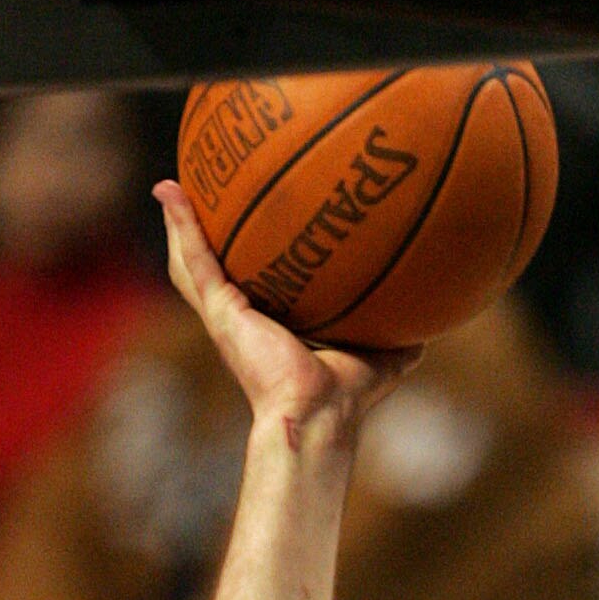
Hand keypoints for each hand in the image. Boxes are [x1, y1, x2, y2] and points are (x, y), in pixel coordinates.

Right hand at [155, 184, 419, 442]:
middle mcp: (244, 319)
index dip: (252, 259)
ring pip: (193, 262)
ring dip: (181, 224)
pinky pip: (195, 259)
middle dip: (207, 236)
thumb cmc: (347, 396)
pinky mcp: (220, 311)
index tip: (252, 227)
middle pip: (218, 271)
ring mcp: (227, 315)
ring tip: (170, 185)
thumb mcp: (382, 357)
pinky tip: (168, 190)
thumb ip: (399, 335)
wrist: (320, 414)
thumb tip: (430, 319)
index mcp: (273, 327)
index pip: (257, 285)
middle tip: (201, 197)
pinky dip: (180, 224)